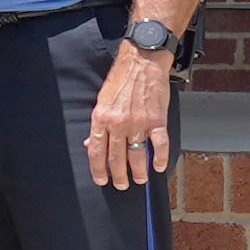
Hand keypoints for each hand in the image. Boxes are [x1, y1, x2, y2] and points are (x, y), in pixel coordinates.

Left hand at [85, 48, 176, 192]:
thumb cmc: (120, 81)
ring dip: (138, 170)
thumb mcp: (101, 101)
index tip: (101, 180)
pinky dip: (161, 158)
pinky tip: (159, 167)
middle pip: (116, 157)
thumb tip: (88, 143)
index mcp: (101, 119)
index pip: (95, 151)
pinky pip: (159, 144)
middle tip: (120, 185)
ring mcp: (138, 122)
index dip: (98, 169)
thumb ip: (97, 125)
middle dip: (118, 175)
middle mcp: (118, 123)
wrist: (141, 63)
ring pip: (137, 154)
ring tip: (139, 179)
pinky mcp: (157, 120)